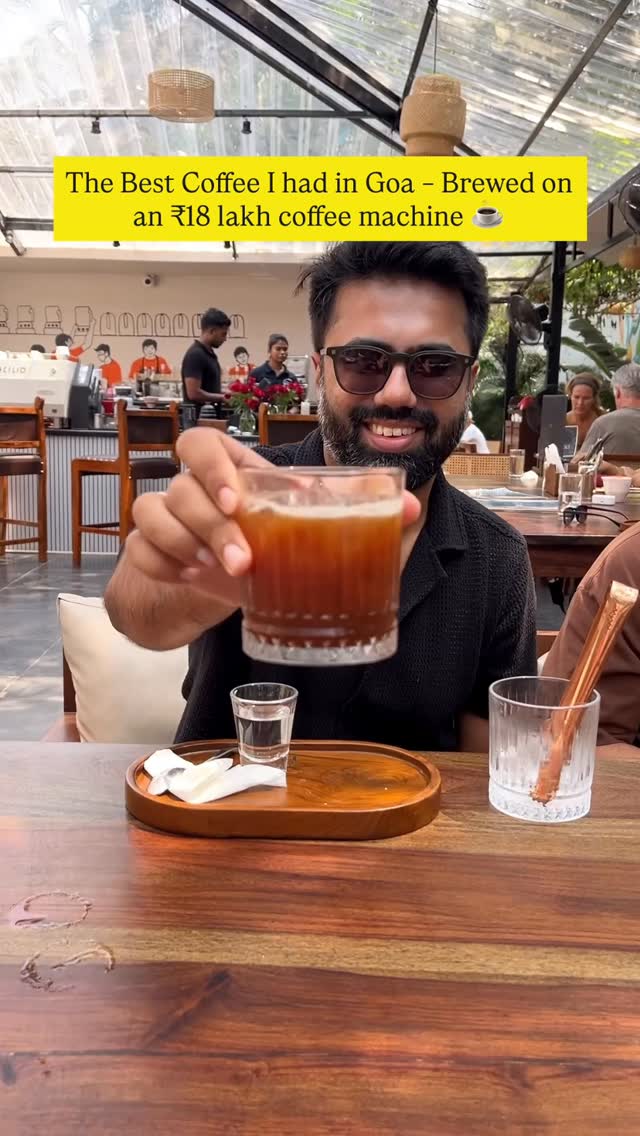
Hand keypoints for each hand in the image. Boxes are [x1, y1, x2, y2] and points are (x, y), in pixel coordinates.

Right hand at [126, 428, 419, 606]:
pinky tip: (191, 581)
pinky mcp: (151, 554)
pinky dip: (161, 566)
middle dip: (212, 527)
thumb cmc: (271, 541)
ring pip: (151, 514)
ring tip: (219, 572)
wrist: (228, 583)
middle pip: (180, 487)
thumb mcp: (309, 525)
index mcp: (229, 470)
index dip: (212, 466)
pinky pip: (140, 552)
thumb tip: (411, 505)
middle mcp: (191, 489)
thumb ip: (357, 511)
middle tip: (245, 562)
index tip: (240, 501)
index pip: (199, 443)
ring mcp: (165, 520)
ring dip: (183, 544)